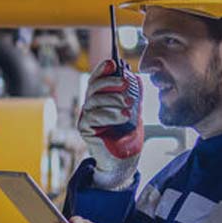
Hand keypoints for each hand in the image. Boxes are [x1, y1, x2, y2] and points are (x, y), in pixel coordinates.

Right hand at [79, 59, 142, 189]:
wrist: (124, 159)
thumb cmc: (128, 136)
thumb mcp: (135, 111)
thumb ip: (134, 95)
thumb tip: (136, 77)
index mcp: (101, 99)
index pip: (97, 79)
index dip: (102, 70)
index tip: (112, 63)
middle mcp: (91, 106)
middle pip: (93, 87)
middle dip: (109, 82)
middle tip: (125, 83)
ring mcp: (86, 117)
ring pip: (94, 100)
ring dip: (112, 100)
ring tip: (129, 105)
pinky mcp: (85, 129)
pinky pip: (93, 116)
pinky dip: (110, 114)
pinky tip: (123, 116)